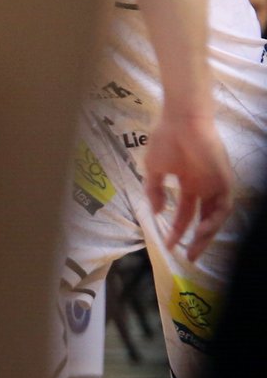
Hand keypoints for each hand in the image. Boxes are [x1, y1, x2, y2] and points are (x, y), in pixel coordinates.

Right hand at [143, 110, 233, 260]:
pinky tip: (203, 229)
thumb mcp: (153, 168)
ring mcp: (214, 184)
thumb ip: (154, 190)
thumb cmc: (165, 139)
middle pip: (202, 219)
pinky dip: (215, 219)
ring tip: (195, 247)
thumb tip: (155, 211)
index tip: (167, 244)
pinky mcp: (224, 180)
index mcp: (188, 183)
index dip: (176, 229)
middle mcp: (203, 186)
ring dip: (207, 233)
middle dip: (196, 239)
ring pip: (215, 216)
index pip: (184, 212)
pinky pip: (224, 206)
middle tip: (188, 257)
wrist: (181, 120)